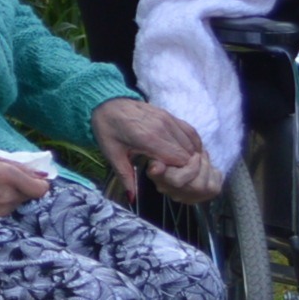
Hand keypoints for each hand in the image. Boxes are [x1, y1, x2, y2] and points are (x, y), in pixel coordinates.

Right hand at [0, 149, 55, 217]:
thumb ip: (19, 165)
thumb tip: (42, 174)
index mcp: (9, 176)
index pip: (41, 189)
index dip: (40, 183)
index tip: (34, 177)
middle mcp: (8, 195)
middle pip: (30, 195)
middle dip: (25, 187)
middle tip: (10, 179)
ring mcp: (2, 208)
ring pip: (19, 202)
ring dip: (14, 194)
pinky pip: (8, 208)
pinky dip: (4, 201)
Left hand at [92, 94, 216, 201]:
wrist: (105, 101)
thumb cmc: (107, 128)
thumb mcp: (112, 154)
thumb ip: (125, 176)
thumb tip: (132, 198)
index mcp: (149, 139)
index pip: (180, 161)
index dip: (179, 174)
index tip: (168, 178)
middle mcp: (163, 128)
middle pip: (189, 154)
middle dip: (186, 168)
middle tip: (172, 174)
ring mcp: (168, 119)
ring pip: (192, 143)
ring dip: (190, 157)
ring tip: (177, 166)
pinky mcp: (170, 115)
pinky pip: (190, 131)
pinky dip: (192, 144)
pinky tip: (186, 153)